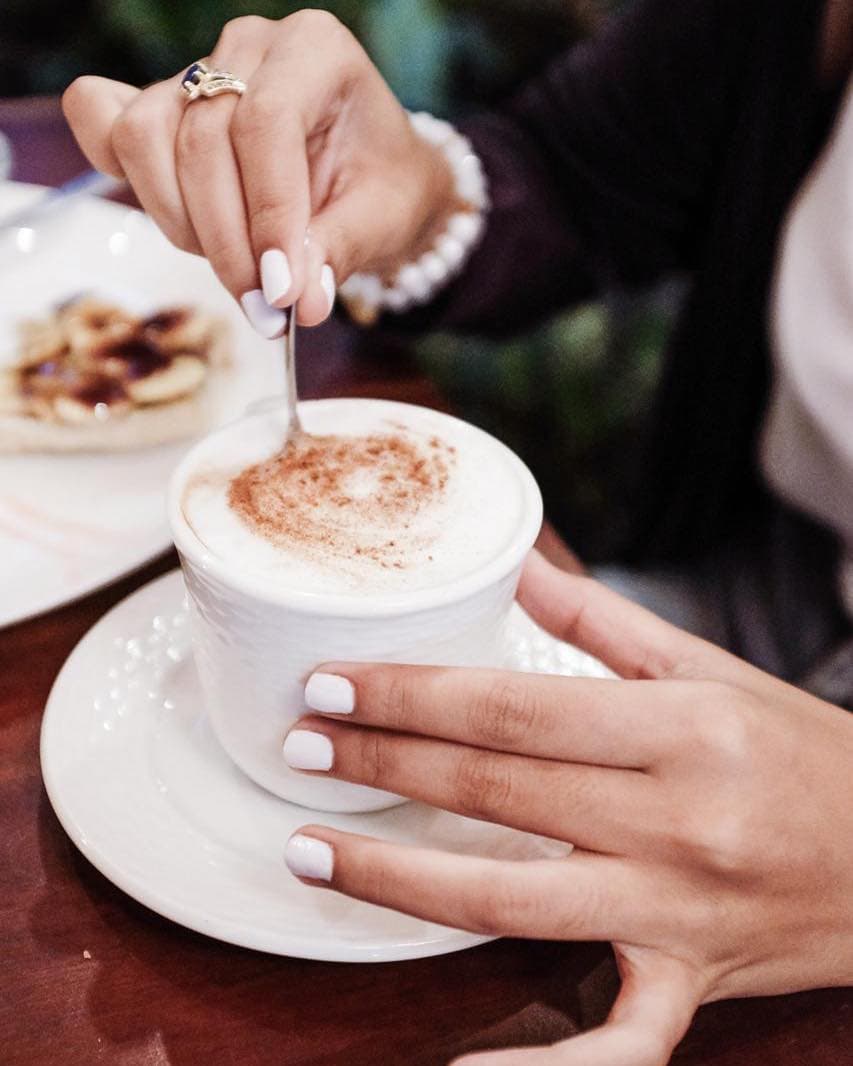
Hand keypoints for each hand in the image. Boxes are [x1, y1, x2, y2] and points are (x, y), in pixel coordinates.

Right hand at [62, 11, 453, 328]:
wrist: (374, 177)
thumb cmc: (384, 188)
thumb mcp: (382, 221)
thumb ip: (337, 254)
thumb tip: (298, 302)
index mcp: (316, 51)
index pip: (266, 124)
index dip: (266, 215)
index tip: (279, 291)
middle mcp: (251, 48)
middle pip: (200, 139)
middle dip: (226, 240)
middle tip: (262, 304)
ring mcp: (198, 73)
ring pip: (146, 139)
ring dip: (182, 224)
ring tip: (236, 269)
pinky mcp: (163, 107)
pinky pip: (105, 124)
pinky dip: (128, 179)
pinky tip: (176, 222)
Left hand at [282, 550, 852, 1064]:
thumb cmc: (801, 753)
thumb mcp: (712, 669)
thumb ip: (604, 621)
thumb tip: (522, 565)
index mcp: (682, 731)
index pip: (512, 709)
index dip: (410, 695)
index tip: (333, 685)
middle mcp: (675, 822)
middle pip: (495, 790)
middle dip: (382, 764)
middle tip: (300, 745)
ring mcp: (677, 913)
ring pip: (511, 900)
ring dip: (397, 878)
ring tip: (309, 850)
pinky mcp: (688, 983)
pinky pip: (615, 1046)